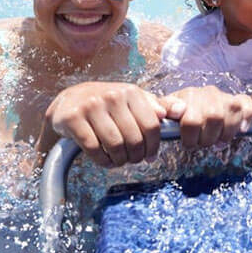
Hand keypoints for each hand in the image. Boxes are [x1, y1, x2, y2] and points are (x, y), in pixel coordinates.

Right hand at [44, 81, 164, 166]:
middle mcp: (112, 96)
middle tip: (132, 159)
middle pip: (134, 139)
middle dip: (136, 156)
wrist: (68, 100)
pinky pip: (93, 149)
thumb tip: (182, 110)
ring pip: (115, 145)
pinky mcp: (73, 118)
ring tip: (119, 160)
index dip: (153, 146)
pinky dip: (102, 160)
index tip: (150, 155)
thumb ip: (157, 106)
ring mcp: (91, 106)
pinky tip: (104, 159)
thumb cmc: (107, 103)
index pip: (152, 125)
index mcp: (130, 91)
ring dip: (119, 160)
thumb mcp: (132, 100)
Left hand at [162, 86, 251, 149]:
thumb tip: (177, 110)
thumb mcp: (166, 109)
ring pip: (232, 112)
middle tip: (201, 143)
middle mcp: (209, 93)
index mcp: (190, 94)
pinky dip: (246, 119)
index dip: (190, 138)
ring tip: (216, 141)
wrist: (194, 103)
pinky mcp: (239, 102)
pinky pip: (248, 107)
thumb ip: (164, 107)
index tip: (188, 143)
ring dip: (224, 134)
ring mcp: (225, 97)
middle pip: (214, 118)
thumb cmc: (179, 111)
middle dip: (207, 139)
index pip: (191, 120)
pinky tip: (241, 130)